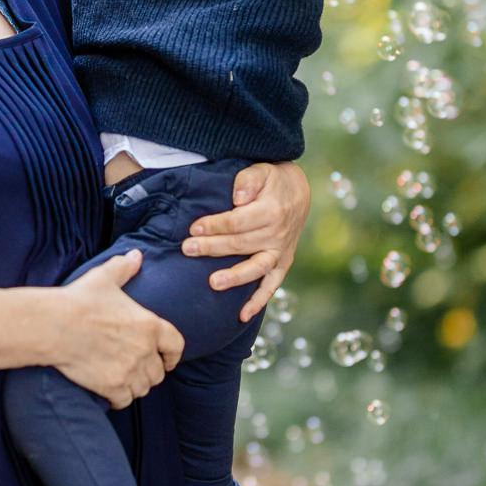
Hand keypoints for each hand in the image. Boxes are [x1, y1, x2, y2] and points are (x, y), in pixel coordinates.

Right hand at [51, 251, 184, 408]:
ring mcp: (130, 370)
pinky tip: (112, 393)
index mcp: (149, 325)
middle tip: (138, 369)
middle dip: (151, 371)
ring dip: (136, 385)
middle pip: (159, 371)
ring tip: (125, 380)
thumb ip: (123, 268)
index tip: (169, 359)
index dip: (173, 354)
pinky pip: (126, 400)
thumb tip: (136, 255)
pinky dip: (121, 398)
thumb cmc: (79, 300)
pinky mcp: (113, 386)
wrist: (54, 325)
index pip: (176, 345)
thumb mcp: (103, 278)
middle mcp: (145, 350)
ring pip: (144, 387)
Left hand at [181, 161, 310, 323]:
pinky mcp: (282, 264)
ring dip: (235, 277)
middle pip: (241, 245)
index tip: (194, 227)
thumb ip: (248, 180)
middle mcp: (278, 234)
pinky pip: (272, 286)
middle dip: (212, 247)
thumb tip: (237, 197)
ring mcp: (280, 252)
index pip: (238, 222)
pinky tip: (242, 316)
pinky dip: (259, 302)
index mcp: (272, 211)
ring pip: (256, 268)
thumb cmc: (272, 180)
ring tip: (213, 283)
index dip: (215, 225)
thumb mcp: (262, 170)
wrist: (297, 192)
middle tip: (187, 249)